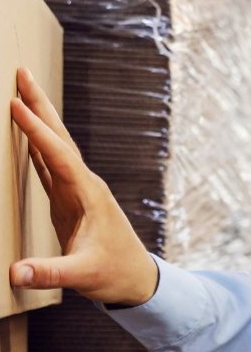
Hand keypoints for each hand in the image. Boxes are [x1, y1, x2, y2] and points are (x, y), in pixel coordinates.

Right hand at [8, 68, 158, 305]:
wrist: (135, 278)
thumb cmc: (113, 273)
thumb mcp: (82, 275)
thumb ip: (49, 272)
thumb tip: (15, 272)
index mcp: (88, 193)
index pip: (58, 155)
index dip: (36, 130)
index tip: (15, 105)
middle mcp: (83, 184)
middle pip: (58, 136)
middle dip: (40, 104)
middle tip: (21, 73)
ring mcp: (76, 190)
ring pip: (52, 146)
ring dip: (37, 119)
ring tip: (19, 93)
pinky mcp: (68, 200)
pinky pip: (48, 165)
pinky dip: (34, 146)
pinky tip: (24, 134)